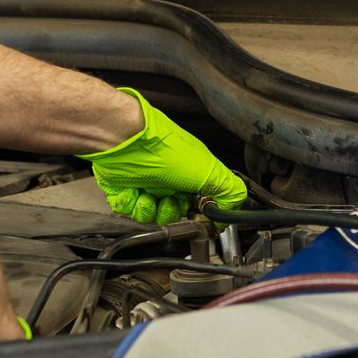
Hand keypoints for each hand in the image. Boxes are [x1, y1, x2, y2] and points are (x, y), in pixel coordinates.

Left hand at [80, 89, 247, 223]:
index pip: (199, 205)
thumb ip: (230, 192)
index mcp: (191, 175)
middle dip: (171, 212)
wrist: (127, 141)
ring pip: (151, 215)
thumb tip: (233, 208)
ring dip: (150, 209)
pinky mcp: (124, 188)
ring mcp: (146, 184)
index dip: (197, 214)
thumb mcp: (210, 172)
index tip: (197, 216)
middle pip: (174, 213)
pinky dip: (130, 204)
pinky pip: (128, 210)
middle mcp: (170, 179)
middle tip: (169, 201)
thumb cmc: (165, 149)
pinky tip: (133, 191)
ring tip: (148, 195)